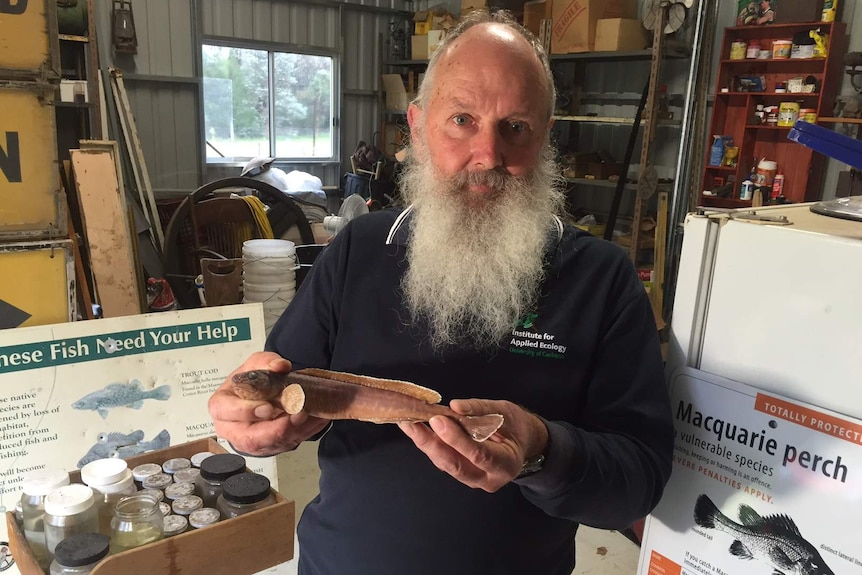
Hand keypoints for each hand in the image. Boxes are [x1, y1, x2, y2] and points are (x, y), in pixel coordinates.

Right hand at [208, 351, 329, 455]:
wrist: (257, 395)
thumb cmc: (248, 382)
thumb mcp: (254, 364)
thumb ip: (266, 362)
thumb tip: (280, 366)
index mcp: (221, 407)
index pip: (227, 412)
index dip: (246, 411)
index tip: (267, 407)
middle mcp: (233, 429)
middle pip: (249, 439)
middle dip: (275, 430)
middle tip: (296, 414)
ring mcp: (252, 442)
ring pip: (271, 445)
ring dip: (293, 431)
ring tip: (309, 414)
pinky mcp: (271, 447)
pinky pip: (287, 444)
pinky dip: (304, 432)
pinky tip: (316, 418)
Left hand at [398, 399, 548, 492]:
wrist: (521, 442)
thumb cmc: (515, 426)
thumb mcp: (505, 411)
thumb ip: (481, 409)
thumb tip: (454, 406)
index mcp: (506, 463)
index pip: (479, 454)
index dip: (456, 439)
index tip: (438, 420)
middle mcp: (489, 479)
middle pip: (456, 465)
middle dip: (431, 444)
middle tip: (411, 424)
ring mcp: (474, 480)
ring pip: (446, 465)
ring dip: (425, 444)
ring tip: (408, 424)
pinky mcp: (462, 475)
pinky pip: (444, 461)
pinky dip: (430, 445)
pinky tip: (417, 430)